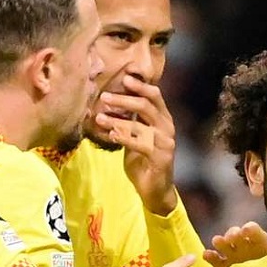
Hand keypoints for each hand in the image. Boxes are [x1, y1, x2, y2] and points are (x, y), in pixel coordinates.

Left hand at [97, 75, 177, 215]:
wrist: (156, 189)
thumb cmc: (144, 161)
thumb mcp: (137, 136)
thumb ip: (130, 120)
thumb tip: (110, 101)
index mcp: (163, 120)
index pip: (155, 96)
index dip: (140, 85)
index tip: (124, 77)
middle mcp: (167, 128)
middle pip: (147, 105)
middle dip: (124, 99)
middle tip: (104, 96)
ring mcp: (166, 143)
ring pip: (141, 124)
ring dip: (118, 119)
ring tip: (99, 116)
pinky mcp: (161, 158)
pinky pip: (140, 144)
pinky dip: (123, 137)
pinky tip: (110, 135)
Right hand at [203, 222, 266, 266]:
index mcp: (260, 243)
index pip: (254, 231)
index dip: (250, 229)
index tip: (246, 231)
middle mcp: (245, 246)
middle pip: (236, 234)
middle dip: (233, 233)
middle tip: (232, 237)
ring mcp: (232, 256)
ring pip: (223, 243)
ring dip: (220, 241)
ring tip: (218, 241)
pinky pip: (213, 258)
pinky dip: (209, 255)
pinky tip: (207, 254)